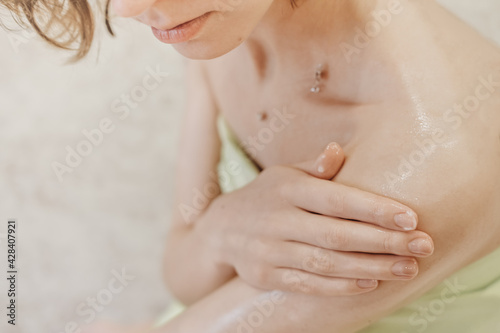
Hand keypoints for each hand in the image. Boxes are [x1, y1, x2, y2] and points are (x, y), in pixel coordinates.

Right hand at [200, 142, 433, 295]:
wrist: (221, 229)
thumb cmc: (266, 197)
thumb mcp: (284, 175)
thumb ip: (314, 168)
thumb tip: (337, 151)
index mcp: (287, 189)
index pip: (336, 199)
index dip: (374, 209)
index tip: (411, 218)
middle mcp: (277, 220)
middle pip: (337, 235)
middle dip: (384, 242)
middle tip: (423, 246)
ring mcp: (270, 250)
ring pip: (326, 263)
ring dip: (370, 267)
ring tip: (407, 268)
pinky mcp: (266, 275)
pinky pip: (308, 284)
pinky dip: (341, 286)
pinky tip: (371, 282)